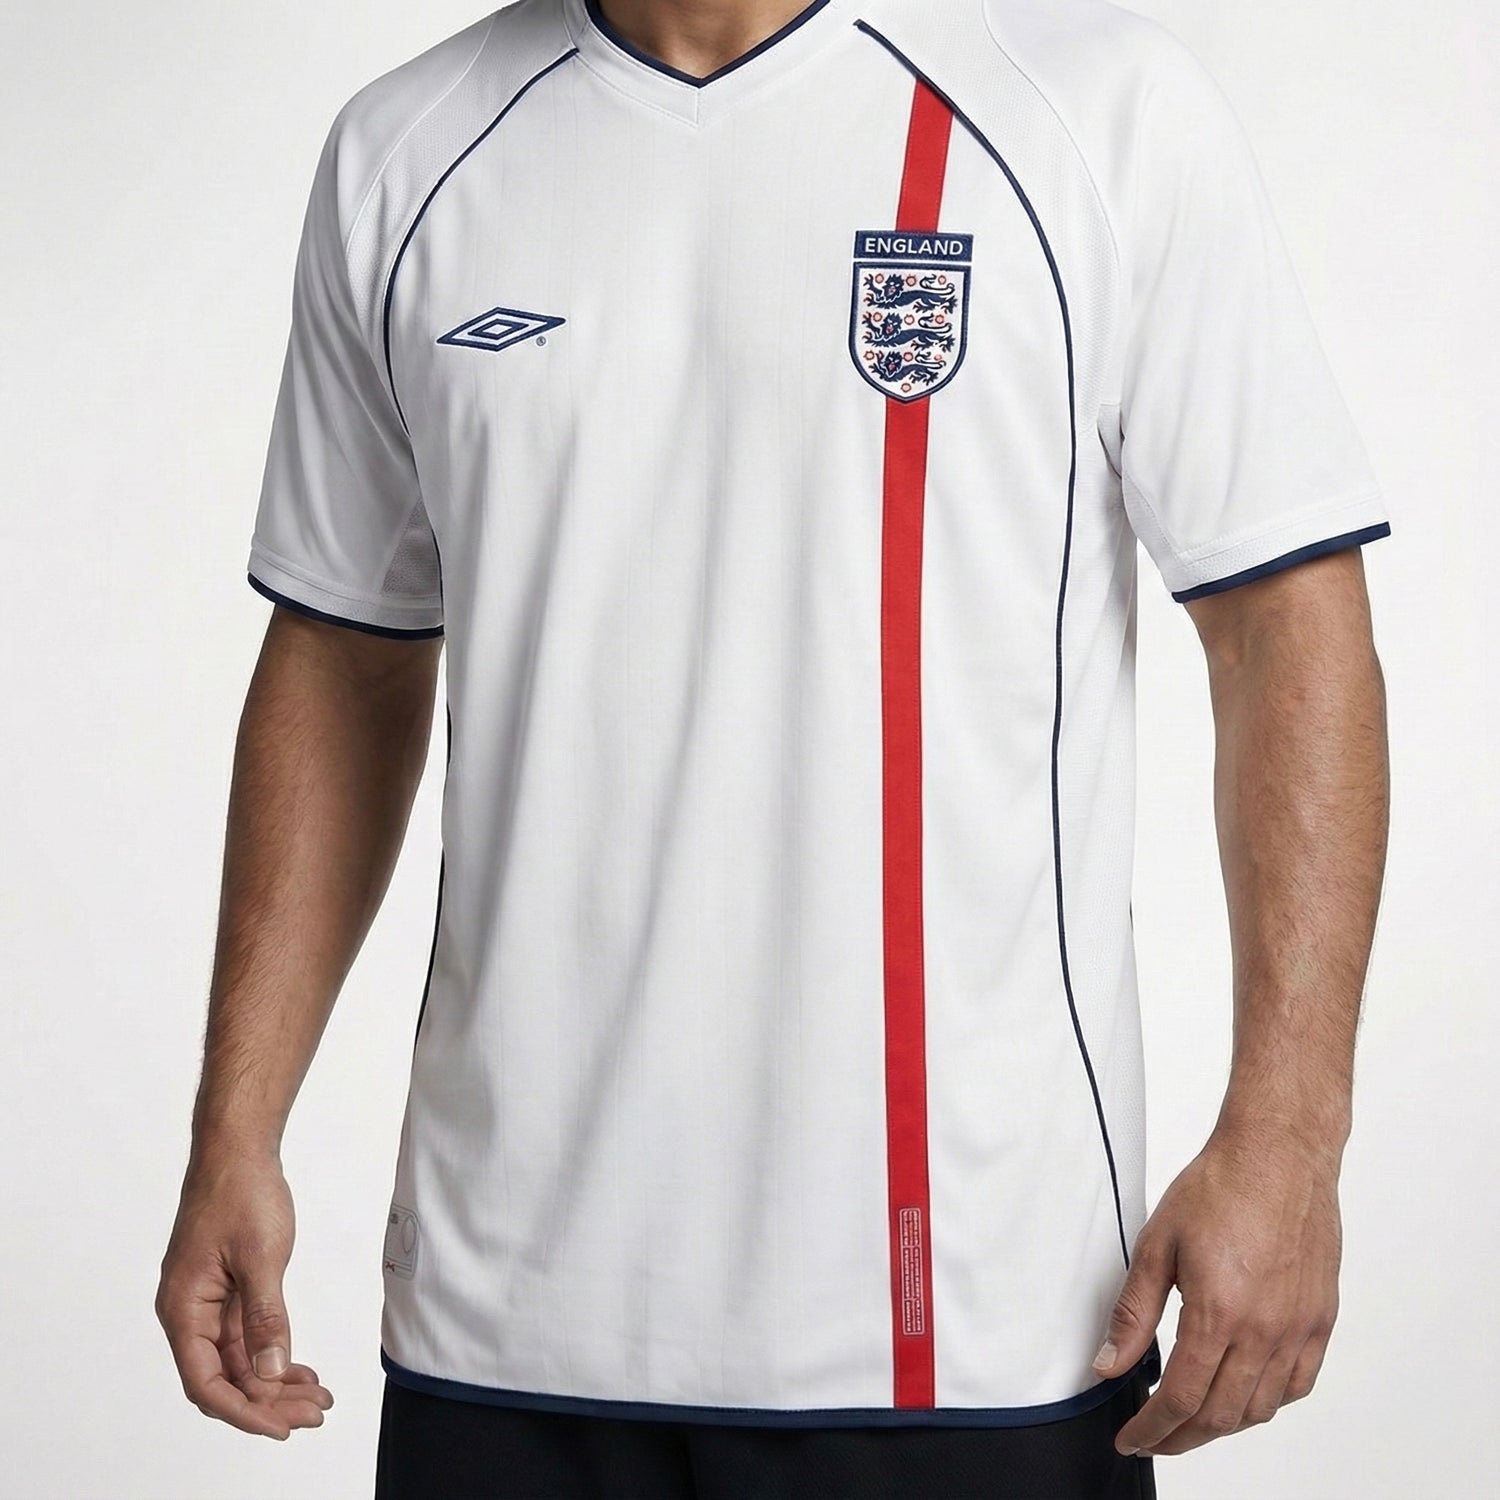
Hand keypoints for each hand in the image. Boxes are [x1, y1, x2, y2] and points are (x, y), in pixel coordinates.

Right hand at [156, 1151, 333, 1438]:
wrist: (239, 1150)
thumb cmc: (241, 1193)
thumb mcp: (261, 1257)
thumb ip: (265, 1317)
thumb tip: (269, 1371)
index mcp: (183, 1309)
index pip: (207, 1382)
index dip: (243, 1411)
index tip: (281, 1428)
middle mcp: (190, 1313)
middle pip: (225, 1378)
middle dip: (268, 1402)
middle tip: (313, 1414)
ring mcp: (208, 1302)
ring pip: (239, 1360)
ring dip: (274, 1381)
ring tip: (316, 1398)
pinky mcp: (228, 1290)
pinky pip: (247, 1336)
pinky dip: (274, 1353)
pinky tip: (300, 1369)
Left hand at [1091, 1121, 1342, 1456]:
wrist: (1278, 1155)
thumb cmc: (1219, 1187)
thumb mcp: (1156, 1245)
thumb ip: (1132, 1313)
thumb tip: (1109, 1364)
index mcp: (1219, 1312)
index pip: (1183, 1399)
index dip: (1153, 1429)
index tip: (1133, 1439)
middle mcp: (1265, 1329)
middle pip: (1222, 1415)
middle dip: (1182, 1437)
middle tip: (1155, 1436)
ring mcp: (1298, 1328)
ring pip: (1261, 1408)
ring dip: (1223, 1424)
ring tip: (1192, 1419)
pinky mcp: (1320, 1319)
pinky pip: (1298, 1384)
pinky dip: (1267, 1401)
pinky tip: (1244, 1394)